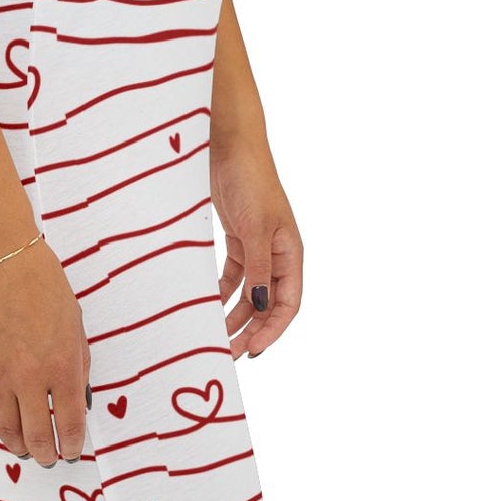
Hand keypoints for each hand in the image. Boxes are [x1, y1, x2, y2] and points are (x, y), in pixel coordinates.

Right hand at [0, 225, 90, 465]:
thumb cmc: (42, 280)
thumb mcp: (75, 321)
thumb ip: (78, 362)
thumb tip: (79, 396)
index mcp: (63, 365)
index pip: (71, 423)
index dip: (73, 444)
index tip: (73, 451)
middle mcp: (30, 376)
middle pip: (37, 436)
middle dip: (46, 454)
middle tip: (50, 459)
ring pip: (5, 429)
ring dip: (17, 445)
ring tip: (24, 449)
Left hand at [211, 141, 304, 359]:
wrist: (229, 146)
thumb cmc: (251, 181)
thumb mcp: (256, 228)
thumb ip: (259, 269)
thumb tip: (263, 308)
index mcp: (291, 253)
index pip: (288, 303)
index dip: (272, 330)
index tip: (252, 350)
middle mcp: (277, 254)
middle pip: (268, 304)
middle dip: (252, 329)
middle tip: (230, 353)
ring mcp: (257, 247)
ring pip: (250, 293)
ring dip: (236, 316)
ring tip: (217, 337)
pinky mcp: (237, 239)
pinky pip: (233, 276)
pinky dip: (223, 293)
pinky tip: (210, 307)